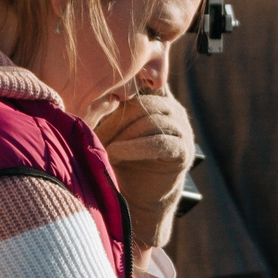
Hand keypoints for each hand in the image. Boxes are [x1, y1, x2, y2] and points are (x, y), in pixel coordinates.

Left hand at [98, 88, 196, 250]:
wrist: (139, 194)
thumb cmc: (121, 158)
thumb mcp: (114, 127)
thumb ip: (112, 106)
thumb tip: (97, 89)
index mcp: (158, 98)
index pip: (141, 83)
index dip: (118, 92)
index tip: (95, 105)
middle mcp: (174, 110)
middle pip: (143, 104)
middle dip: (116, 119)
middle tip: (94, 134)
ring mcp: (182, 130)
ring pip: (150, 122)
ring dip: (123, 135)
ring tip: (104, 147)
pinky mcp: (183, 151)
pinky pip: (159, 142)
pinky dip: (135, 148)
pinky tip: (116, 154)